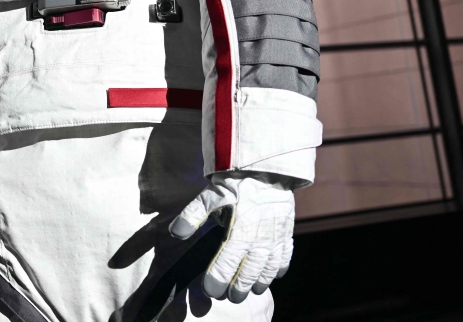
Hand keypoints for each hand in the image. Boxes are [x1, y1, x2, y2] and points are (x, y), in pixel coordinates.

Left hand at [169, 173, 293, 302]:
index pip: (225, 266)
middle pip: (249, 273)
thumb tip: (176, 232)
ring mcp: (275, 237)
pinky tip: (274, 274)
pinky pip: (285, 255)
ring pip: (269, 268)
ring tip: (253, 291)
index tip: (210, 291)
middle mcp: (260, 239)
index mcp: (240, 233)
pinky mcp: (286, 230)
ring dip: (260, 282)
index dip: (217, 281)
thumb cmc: (235, 180)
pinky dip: (280, 267)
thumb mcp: (210, 194)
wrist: (266, 166)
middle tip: (231, 298)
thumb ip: (193, 214)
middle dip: (239, 288)